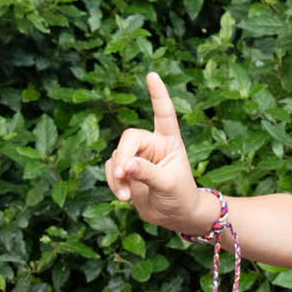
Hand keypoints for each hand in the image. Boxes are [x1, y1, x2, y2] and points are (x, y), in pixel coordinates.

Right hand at [102, 73, 211, 230]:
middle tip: (122, 175)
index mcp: (170, 141)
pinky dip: (113, 183)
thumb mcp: (169, 185)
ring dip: (117, 175)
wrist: (175, 216)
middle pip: (129, 137)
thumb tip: (125, 165)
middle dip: (123, 156)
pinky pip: (111, 169)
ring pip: (117, 155)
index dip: (158, 94)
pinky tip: (123, 197)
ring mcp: (138, 157)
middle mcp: (153, 144)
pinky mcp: (126, 170)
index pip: (163, 113)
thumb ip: (148, 173)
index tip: (151, 75)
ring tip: (125, 195)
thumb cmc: (181, 197)